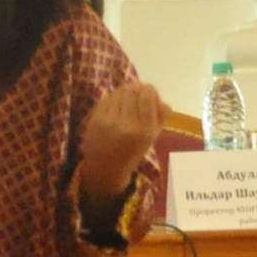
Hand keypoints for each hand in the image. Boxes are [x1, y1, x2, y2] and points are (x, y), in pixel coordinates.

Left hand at [78, 80, 167, 202]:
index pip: (147, 96)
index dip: (149, 89)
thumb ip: (160, 117)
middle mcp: (128, 125)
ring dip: (124, 92)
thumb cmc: (132, 152)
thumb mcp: (152, 138)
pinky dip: (112, 98)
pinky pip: (106, 99)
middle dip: (136, 88)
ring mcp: (109, 122)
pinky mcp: (95, 120)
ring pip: (118, 93)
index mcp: (146, 130)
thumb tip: (161, 99)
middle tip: (137, 92)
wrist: (105, 169)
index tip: (148, 92)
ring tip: (125, 99)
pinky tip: (114, 105)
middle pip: (132, 91)